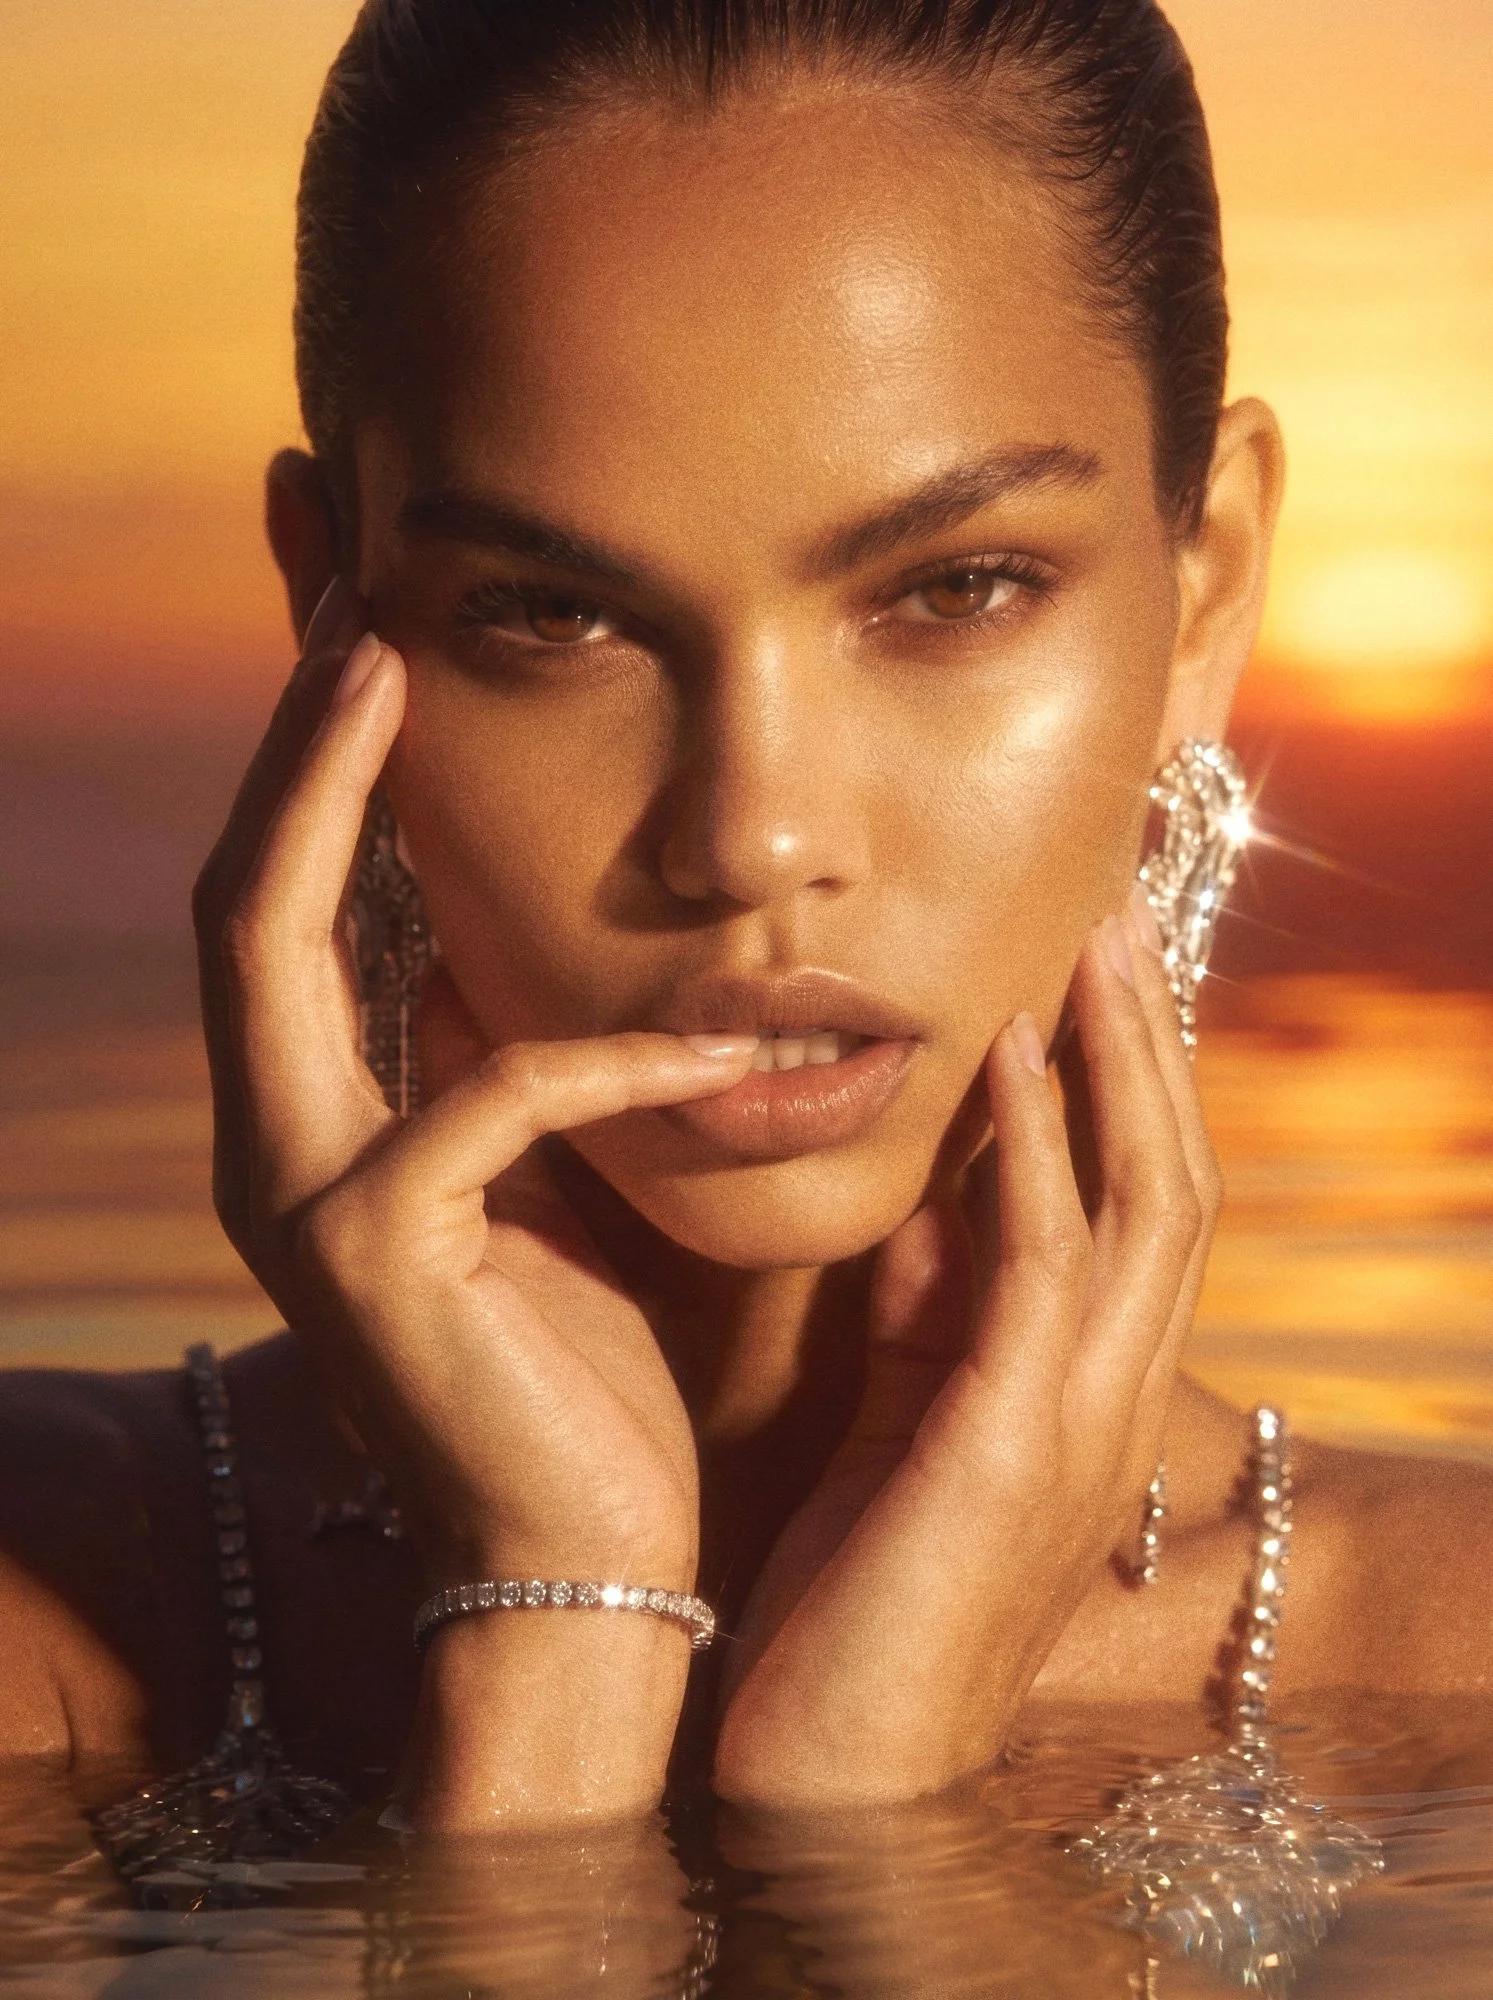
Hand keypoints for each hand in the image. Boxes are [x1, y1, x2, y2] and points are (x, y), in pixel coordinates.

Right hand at [192, 583, 756, 1824]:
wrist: (585, 1557)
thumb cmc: (588, 1367)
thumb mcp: (553, 1180)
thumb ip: (517, 1049)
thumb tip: (544, 917)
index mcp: (331, 1121)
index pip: (296, 900)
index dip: (306, 757)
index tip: (349, 612)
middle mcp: (276, 1143)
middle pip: (243, 885)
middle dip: (275, 730)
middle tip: (334, 569)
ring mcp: (301, 1199)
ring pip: (275, 941)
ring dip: (333, 792)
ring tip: (387, 659)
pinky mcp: (373, 1256)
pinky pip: (489, 1091)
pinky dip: (608, 1051)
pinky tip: (719, 1036)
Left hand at [712, 898, 1218, 1805]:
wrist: (828, 1766)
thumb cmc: (856, 1595)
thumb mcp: (907, 1421)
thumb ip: (935, 1313)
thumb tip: (936, 1199)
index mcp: (1090, 1390)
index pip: (1145, 1205)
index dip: (1136, 1079)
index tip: (1096, 963)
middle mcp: (1117, 1398)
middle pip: (1179, 1176)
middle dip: (1155, 1037)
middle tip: (1119, 909)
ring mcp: (1084, 1423)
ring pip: (1149, 1200)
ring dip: (1123, 1056)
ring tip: (1092, 935)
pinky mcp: (1013, 1445)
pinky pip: (1047, 1261)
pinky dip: (1040, 1142)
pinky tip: (1010, 1048)